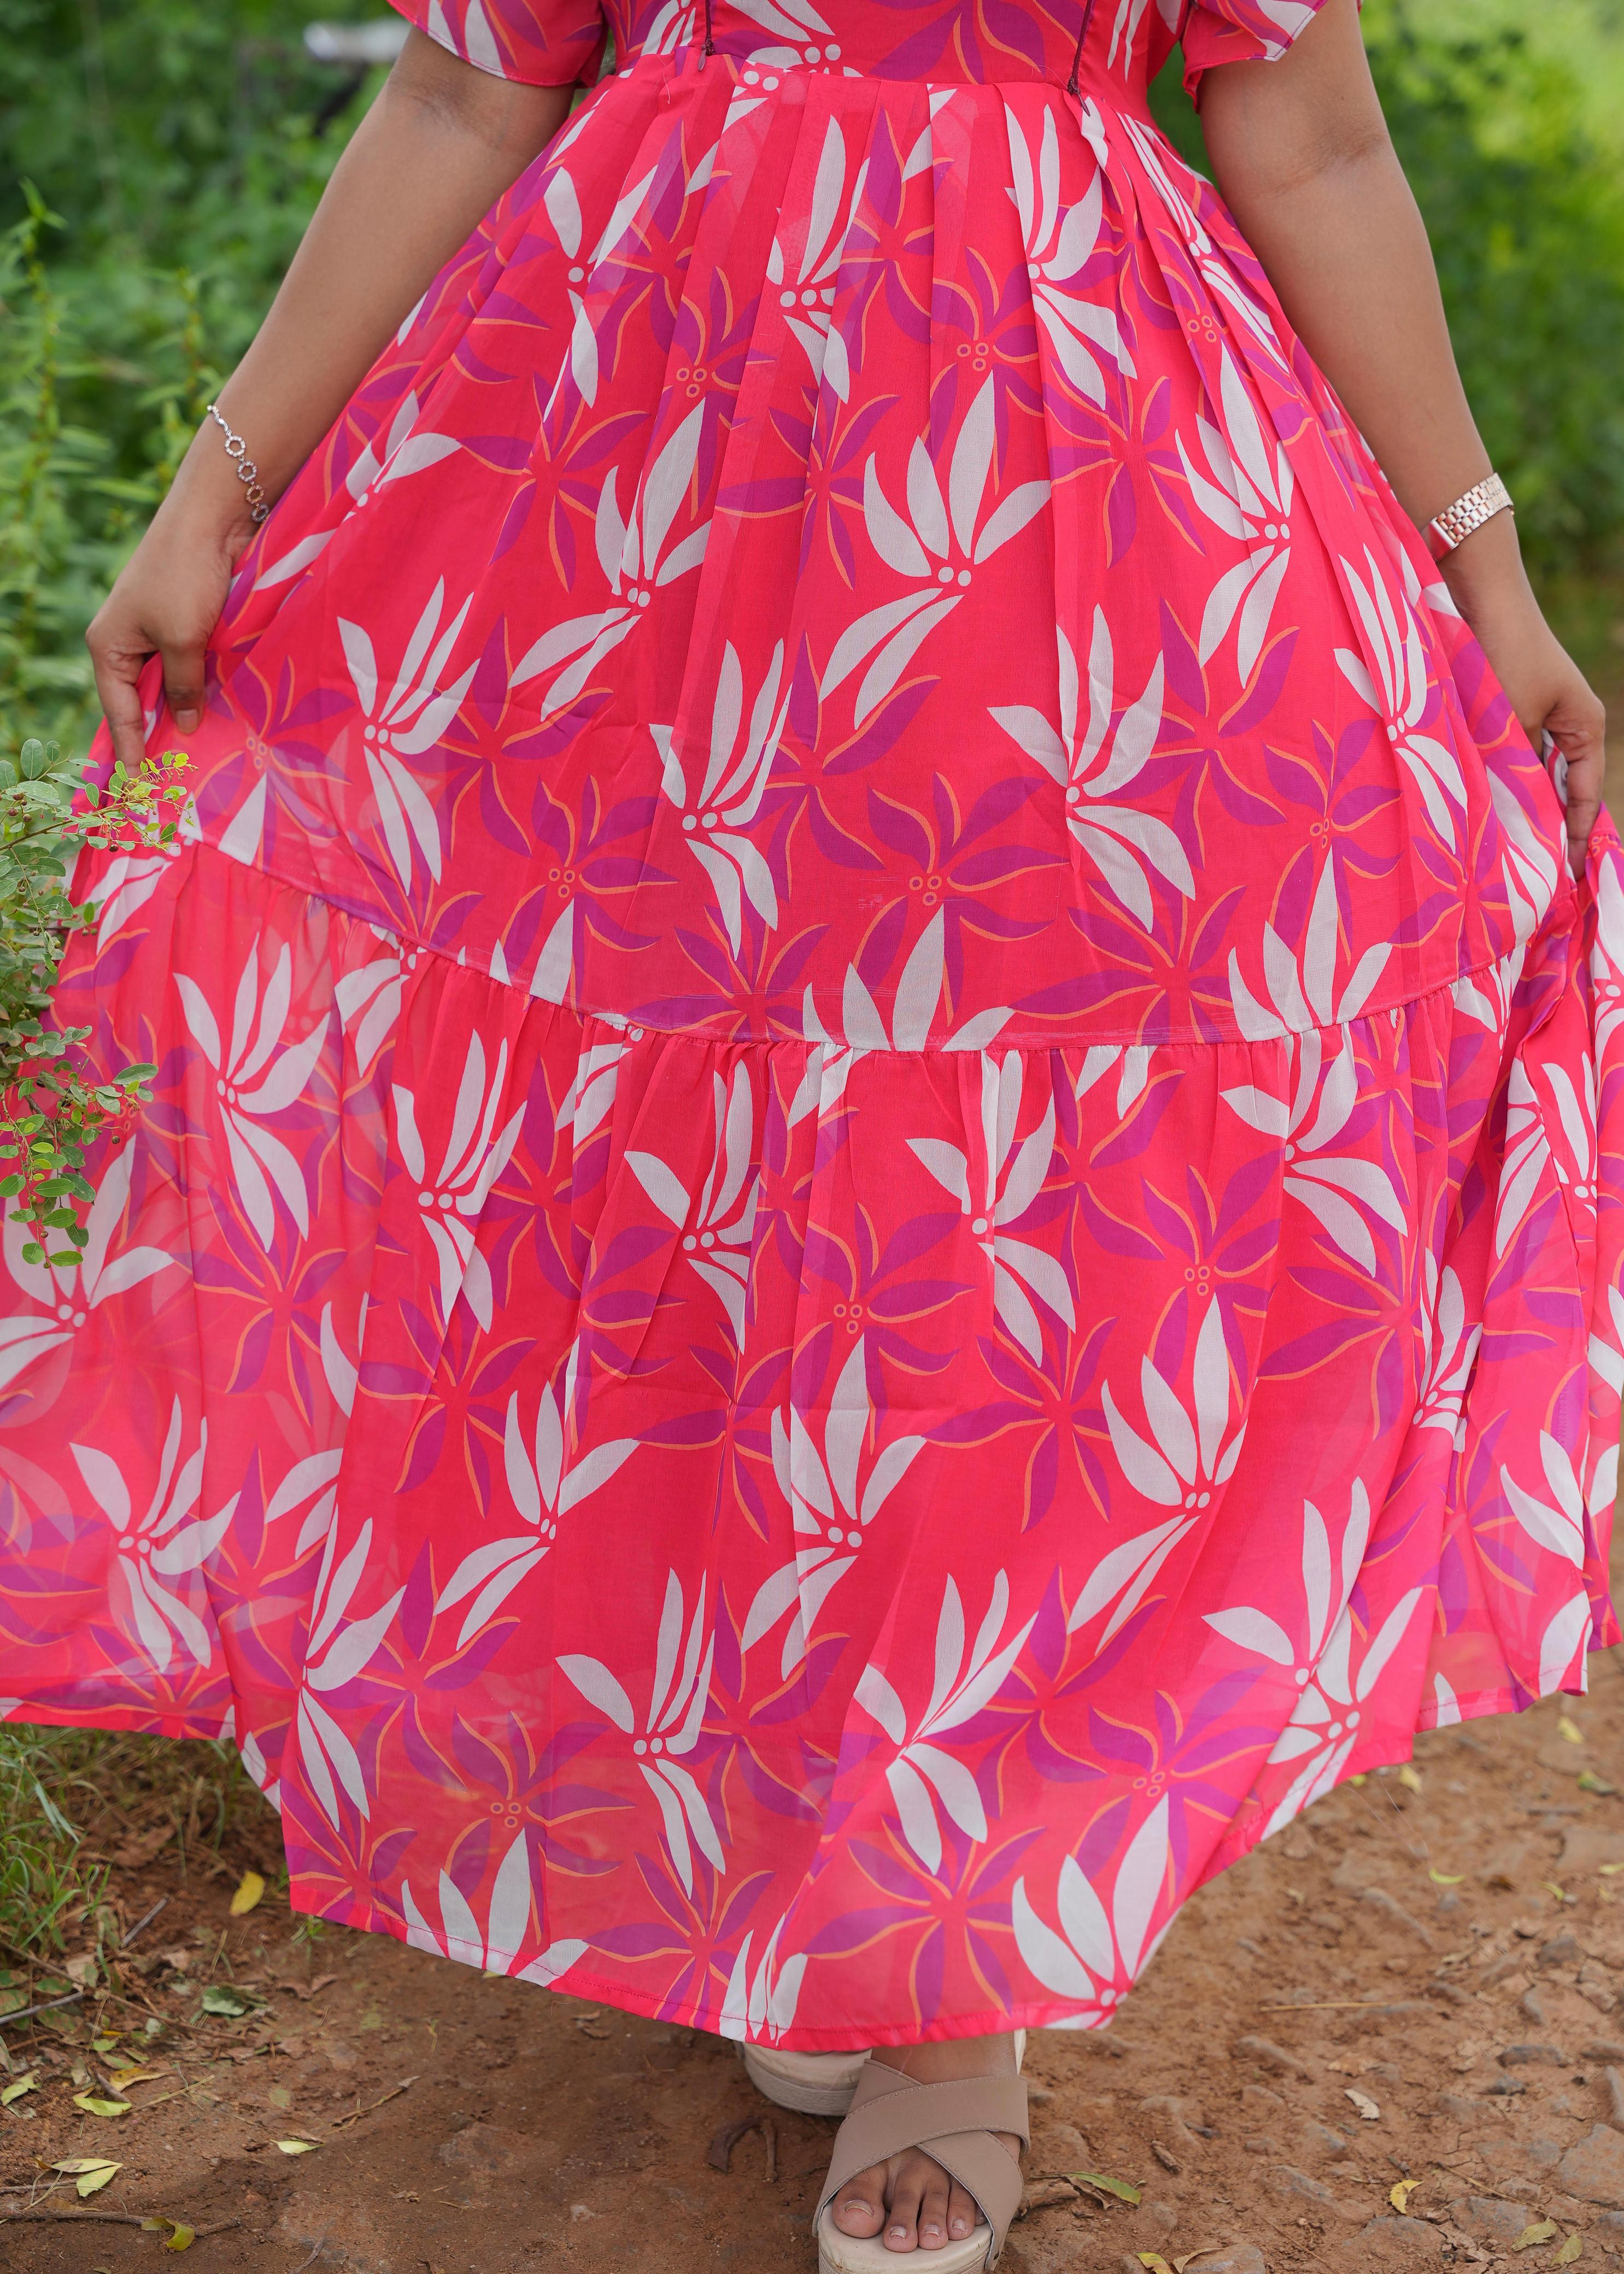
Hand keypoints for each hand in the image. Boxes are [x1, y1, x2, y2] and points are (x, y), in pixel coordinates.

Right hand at [85, 440, 256, 772]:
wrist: (213, 519)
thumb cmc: (186, 578)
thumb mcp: (183, 641)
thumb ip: (184, 687)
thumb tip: (183, 727)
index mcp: (109, 646)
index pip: (119, 711)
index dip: (130, 748)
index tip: (138, 786)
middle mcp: (128, 642)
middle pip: (143, 701)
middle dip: (159, 734)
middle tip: (175, 780)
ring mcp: (157, 631)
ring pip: (171, 684)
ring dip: (187, 712)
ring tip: (200, 756)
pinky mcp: (186, 622)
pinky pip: (191, 666)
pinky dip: (203, 688)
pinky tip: (219, 713)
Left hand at [1441, 526, 1607, 881]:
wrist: (1477, 596)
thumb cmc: (1502, 655)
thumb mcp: (1511, 721)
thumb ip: (1514, 768)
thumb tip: (1515, 819)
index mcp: (1585, 727)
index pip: (1585, 796)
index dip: (1574, 838)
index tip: (1565, 877)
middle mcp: (1567, 725)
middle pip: (1562, 791)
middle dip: (1547, 831)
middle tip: (1532, 879)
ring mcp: (1537, 718)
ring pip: (1532, 777)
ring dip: (1519, 810)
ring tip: (1505, 858)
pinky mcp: (1507, 712)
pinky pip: (1508, 761)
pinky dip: (1499, 785)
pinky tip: (1482, 813)